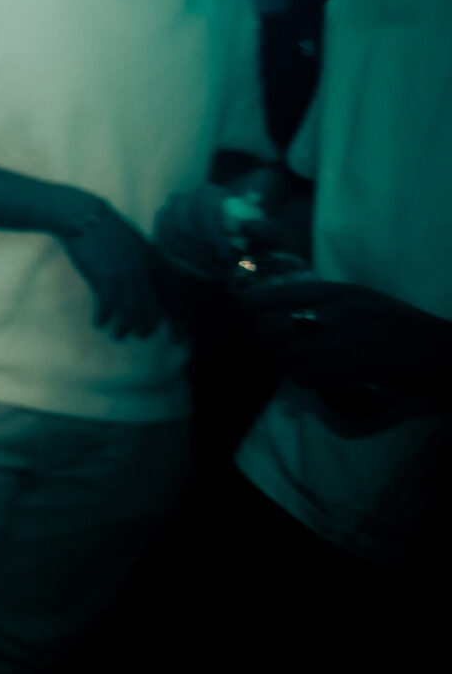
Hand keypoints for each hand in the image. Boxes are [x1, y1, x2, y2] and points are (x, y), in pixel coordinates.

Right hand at [57, 201, 168, 339]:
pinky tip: (98, 323)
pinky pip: (108, 306)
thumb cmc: (103, 227)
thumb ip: (140, 258)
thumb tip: (140, 276)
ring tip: (117, 336)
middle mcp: (143, 269)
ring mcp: (125, 274)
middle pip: (153, 306)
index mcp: (152, 259)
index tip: (165, 325)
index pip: (170, 291)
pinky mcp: (104, 277)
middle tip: (140, 336)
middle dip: (148, 326)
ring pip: (132, 311)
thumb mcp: (131, 241)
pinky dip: (104, 318)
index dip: (171, 312)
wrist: (82, 215)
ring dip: (125, 328)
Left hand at [238, 275, 451, 427]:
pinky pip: (312, 378)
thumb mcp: (360, 299)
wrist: (440, 349)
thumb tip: (279, 308)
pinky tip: (315, 379)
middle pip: (275, 327)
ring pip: (289, 355)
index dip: (252, 305)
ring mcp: (349, 340)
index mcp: (339, 292)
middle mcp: (339, 312)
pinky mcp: (358, 368)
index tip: (242, 313)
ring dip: (286, 364)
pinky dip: (308, 381)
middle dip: (265, 341)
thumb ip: (322, 300)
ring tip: (295, 365)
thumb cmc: (397, 324)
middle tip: (270, 347)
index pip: (278, 293)